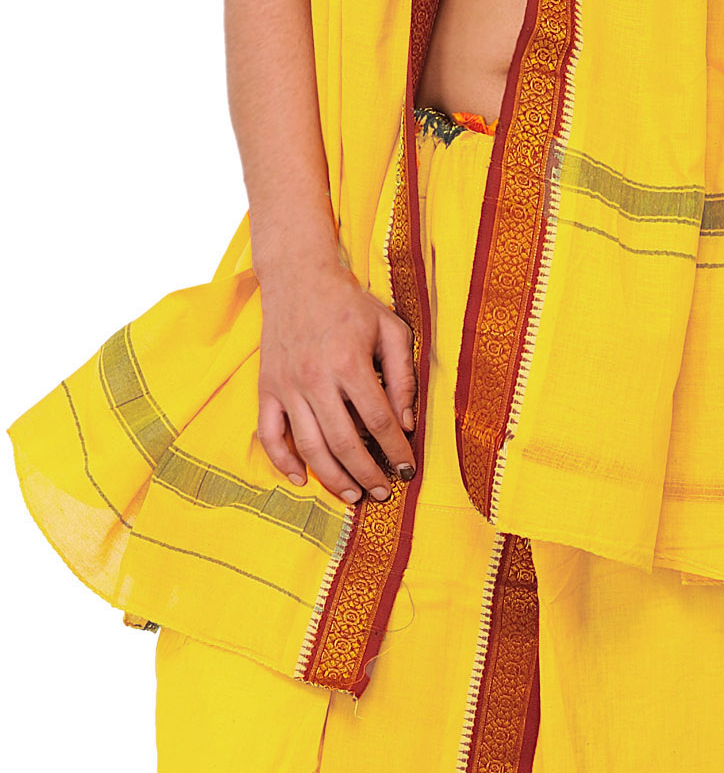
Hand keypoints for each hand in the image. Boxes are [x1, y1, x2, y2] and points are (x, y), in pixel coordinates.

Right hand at [257, 249, 416, 503]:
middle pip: (344, 442)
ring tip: (352, 495)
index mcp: (349, 362)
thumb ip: (402, 376)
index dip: (395, 451)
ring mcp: (287, 385)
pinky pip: (269, 434)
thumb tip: (407, 423)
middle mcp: (315, 378)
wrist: (298, 277)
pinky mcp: (266, 387)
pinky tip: (300, 478)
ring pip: (309, 446)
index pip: (379, 421)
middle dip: (367, 474)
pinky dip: (282, 461)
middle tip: (382, 492)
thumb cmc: (349, 303)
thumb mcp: (390, 329)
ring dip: (332, 478)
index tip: (407, 470)